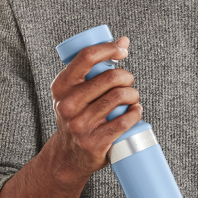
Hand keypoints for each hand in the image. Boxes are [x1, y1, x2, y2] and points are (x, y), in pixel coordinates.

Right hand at [46, 37, 142, 184]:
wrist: (69, 156)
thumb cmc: (77, 116)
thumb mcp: (75, 91)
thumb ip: (94, 67)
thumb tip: (123, 41)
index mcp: (60, 87)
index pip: (86, 57)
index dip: (109, 49)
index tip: (122, 51)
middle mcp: (67, 105)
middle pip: (109, 77)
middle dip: (126, 76)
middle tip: (128, 82)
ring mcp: (80, 125)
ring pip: (119, 97)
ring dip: (133, 94)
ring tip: (132, 97)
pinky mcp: (94, 142)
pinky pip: (123, 121)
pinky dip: (136, 113)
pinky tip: (136, 110)